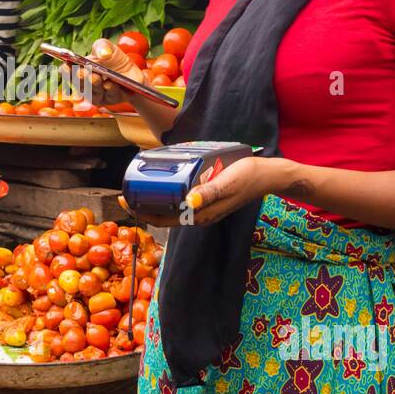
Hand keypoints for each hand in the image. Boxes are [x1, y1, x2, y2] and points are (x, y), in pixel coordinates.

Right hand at [61, 38, 146, 107]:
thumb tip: (102, 53)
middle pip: (78, 83)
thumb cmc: (116, 62)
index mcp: (80, 69)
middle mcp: (85, 83)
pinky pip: (107, 95)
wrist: (133, 76)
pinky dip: (109, 89)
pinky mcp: (108, 100)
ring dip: (93, 84)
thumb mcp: (109, 48)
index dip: (66, 70)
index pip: (68, 71)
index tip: (66, 66)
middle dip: (80, 78)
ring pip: (92, 91)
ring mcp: (96, 93)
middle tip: (81, 72)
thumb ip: (102, 46)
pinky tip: (110, 84)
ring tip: (95, 77)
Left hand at [118, 156, 292, 227]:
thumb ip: (208, 193)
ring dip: (155, 200)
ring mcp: (204, 208)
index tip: (125, 199)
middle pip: (165, 214)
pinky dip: (169, 195)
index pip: (164, 218)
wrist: (269, 175)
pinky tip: (165, 182)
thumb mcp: (226, 182)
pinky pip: (182, 200)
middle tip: (126, 190)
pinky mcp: (208, 200)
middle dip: (144, 205)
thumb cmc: (248, 176)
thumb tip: (189, 202)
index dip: (142, 211)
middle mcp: (200, 214)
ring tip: (140, 186)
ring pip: (172, 208)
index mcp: (200, 214)